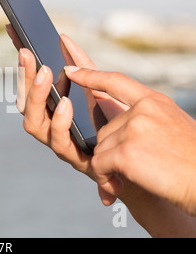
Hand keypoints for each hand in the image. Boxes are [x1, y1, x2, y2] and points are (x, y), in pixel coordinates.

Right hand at [5, 24, 126, 176]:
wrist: (149, 155)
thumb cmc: (121, 121)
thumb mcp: (102, 86)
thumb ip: (83, 66)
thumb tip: (63, 39)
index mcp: (53, 110)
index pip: (29, 86)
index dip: (20, 62)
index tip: (14, 34)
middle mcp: (52, 127)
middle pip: (25, 104)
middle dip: (24, 77)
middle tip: (28, 53)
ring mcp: (63, 144)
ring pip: (33, 125)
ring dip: (37, 98)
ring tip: (46, 74)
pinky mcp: (79, 161)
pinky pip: (61, 143)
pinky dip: (60, 122)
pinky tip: (66, 103)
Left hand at [64, 66, 195, 216]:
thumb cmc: (191, 161)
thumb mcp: (172, 125)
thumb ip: (146, 118)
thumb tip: (118, 126)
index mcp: (154, 101)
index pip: (115, 81)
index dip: (90, 74)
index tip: (70, 68)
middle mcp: (142, 111)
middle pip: (104, 129)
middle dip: (112, 151)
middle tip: (135, 166)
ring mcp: (133, 129)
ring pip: (100, 148)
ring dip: (110, 167)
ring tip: (137, 176)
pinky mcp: (126, 152)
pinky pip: (99, 164)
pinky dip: (105, 179)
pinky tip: (118, 186)